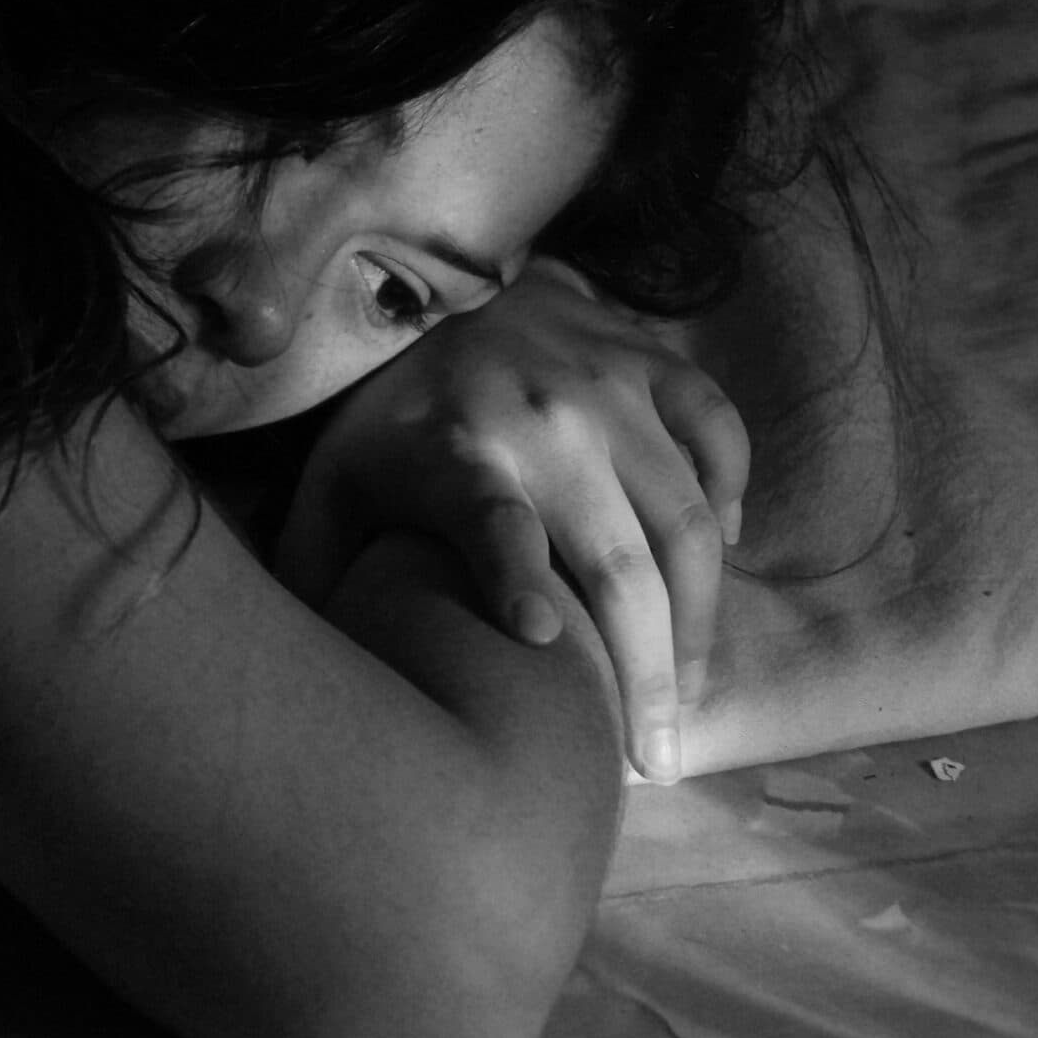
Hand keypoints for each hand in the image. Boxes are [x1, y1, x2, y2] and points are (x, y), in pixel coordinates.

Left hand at [273, 262, 746, 783]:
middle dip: (647, 671)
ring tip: (691, 695)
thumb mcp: (331, 493)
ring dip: (699, 621)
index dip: (512, 573)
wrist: (424, 281)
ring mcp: (607, 388)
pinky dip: (730, 498)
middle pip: (616, 560)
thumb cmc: (379, 420)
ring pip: (685, 520)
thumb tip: (307, 686)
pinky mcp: (651, 361)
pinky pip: (719, 435)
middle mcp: (540, 421)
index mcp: (449, 454)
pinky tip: (718, 553)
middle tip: (656, 757)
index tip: (537, 637)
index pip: (486, 517)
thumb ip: (324, 578)